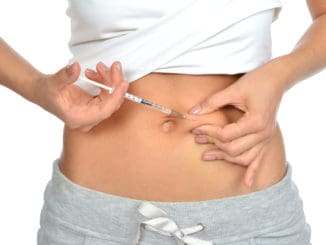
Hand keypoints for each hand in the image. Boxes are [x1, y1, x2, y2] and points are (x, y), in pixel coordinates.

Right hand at [34, 61, 128, 131]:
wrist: (42, 91)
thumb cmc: (45, 91)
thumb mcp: (53, 82)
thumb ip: (65, 76)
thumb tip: (75, 67)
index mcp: (78, 118)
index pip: (104, 111)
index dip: (116, 97)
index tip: (123, 83)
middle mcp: (87, 119)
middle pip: (110, 103)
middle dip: (114, 83)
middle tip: (114, 66)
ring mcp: (91, 113)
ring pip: (110, 97)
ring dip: (108, 80)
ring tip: (98, 67)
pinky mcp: (94, 106)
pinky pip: (107, 94)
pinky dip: (104, 81)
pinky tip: (95, 73)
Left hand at [188, 67, 284, 186]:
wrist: (277, 79)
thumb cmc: (257, 81)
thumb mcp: (233, 90)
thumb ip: (212, 102)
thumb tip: (192, 112)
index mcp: (256, 122)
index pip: (226, 135)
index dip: (209, 131)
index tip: (196, 127)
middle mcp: (263, 134)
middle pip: (233, 149)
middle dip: (212, 144)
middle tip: (197, 138)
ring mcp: (265, 138)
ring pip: (243, 157)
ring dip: (225, 158)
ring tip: (206, 155)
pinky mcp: (265, 138)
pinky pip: (259, 159)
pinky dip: (252, 171)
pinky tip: (247, 183)